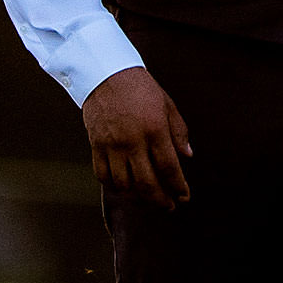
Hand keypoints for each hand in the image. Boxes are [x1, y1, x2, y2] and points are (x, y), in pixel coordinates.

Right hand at [83, 67, 192, 209]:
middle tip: (169, 207)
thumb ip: (178, 132)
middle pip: (146, 183)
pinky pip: (103, 176)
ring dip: (137, 197)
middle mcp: (133, 142)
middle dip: (160, 200)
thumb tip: (187, 156)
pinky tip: (125, 188)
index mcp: (155, 130)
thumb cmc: (142, 89)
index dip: (177, 186)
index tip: (184, 197)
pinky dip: (114, 187)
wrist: (107, 76)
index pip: (169, 167)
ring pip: (123, 184)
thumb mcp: (168, 105)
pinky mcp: (95, 146)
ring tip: (148, 199)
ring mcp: (112, 146)